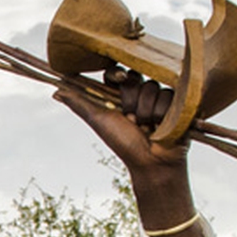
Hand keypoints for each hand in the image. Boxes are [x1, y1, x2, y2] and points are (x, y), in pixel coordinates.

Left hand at [55, 69, 189, 184]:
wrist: (151, 163)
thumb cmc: (124, 144)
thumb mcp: (100, 120)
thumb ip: (80, 104)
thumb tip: (56, 90)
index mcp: (122, 95)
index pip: (119, 73)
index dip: (117, 77)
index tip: (117, 82)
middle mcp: (141, 94)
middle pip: (136, 79)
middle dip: (132, 101)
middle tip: (133, 120)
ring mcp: (160, 97)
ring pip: (152, 88)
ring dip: (148, 112)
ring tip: (148, 127)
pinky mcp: (179, 102)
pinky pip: (170, 96)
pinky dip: (164, 114)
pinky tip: (163, 127)